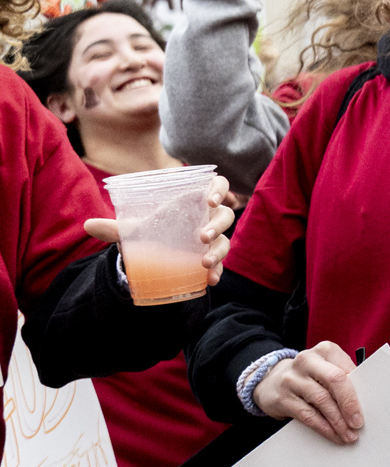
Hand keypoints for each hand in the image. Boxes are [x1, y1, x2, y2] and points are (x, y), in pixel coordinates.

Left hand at [84, 175, 234, 287]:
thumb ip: (116, 227)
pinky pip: (222, 263)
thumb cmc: (152, 231)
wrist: (153, 254)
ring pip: (225, 240)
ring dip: (219, 251)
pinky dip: (218, 271)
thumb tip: (88, 225)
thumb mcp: (136, 228)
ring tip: (205, 263)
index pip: (218, 186)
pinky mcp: (211, 257)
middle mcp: (209, 218)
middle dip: (217, 226)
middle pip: (225, 215)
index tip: (210, 200)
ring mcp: (213, 239)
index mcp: (196, 201)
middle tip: (202, 237)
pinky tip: (211, 280)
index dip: (219, 189)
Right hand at [255, 342, 363, 443]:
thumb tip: (365, 402)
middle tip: (358, 423)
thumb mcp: (326, 369)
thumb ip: (343, 379)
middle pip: (335, 380)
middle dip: (349, 404)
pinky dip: (323, 427)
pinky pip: (307, 415)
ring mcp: (292, 379)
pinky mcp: (282, 398)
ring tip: (349, 434)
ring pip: (321, 400)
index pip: (346, 370)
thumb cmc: (309, 376)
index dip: (358, 390)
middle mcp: (308, 361)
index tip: (370, 407)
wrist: (270, 381)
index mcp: (325, 350)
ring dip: (338, 421)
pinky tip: (333, 435)